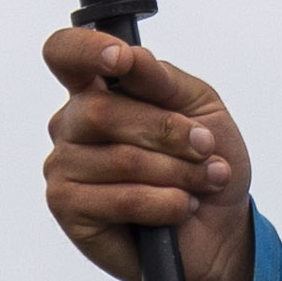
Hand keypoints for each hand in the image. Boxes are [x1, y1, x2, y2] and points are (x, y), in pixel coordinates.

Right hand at [41, 27, 255, 280]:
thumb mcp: (200, 108)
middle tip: (205, 149)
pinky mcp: (68, 209)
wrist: (218, 229)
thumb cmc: (204, 163)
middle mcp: (71, 125)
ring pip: (119, 159)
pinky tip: (181, 206)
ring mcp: (63, 167)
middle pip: (101, 111)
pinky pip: (121, 199)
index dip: (85, 50)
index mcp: (96, 89)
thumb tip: (132, 57)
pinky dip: (164, 202)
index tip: (121, 60)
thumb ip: (163, 80)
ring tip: (203, 182)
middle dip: (166, 131)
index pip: (65, 54)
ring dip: (177, 172)